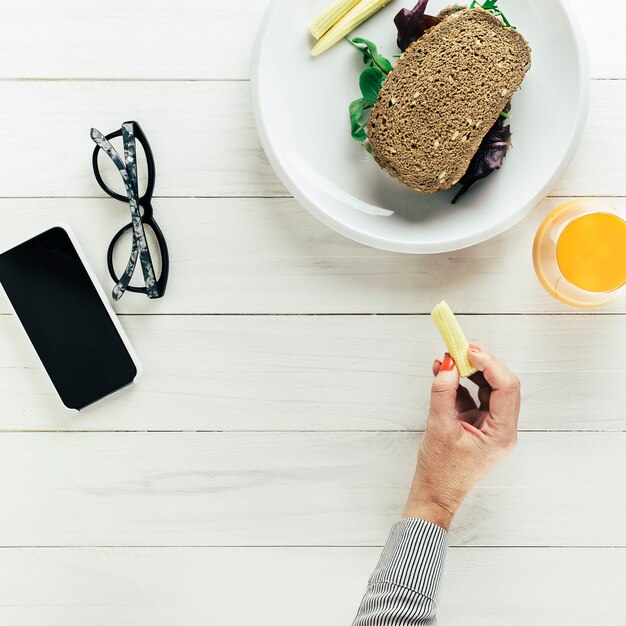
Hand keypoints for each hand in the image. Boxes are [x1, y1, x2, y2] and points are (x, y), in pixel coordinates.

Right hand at [403, 347, 520, 529]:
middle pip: (500, 385)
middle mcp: (502, 428)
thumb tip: (448, 366)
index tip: (469, 351)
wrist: (434, 494)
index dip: (489, 364)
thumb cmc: (440, 472)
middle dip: (481, 365)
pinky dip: (459, 385)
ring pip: (487, 389)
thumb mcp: (439, 428)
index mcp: (501, 433)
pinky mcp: (477, 425)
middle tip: (460, 349)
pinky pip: (473, 398)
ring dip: (469, 372)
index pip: (506, 388)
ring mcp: (490, 426)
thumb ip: (443, 393)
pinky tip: (443, 374)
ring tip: (449, 359)